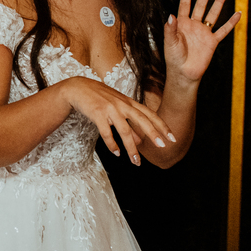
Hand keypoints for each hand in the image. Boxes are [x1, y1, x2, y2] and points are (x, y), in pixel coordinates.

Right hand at [59, 75, 173, 165]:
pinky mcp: (97, 114)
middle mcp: (121, 105)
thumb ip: (129, 122)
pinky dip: (112, 144)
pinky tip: (116, 152)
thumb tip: (140, 141)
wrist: (77, 88)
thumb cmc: (98, 98)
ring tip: (136, 161)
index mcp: (128, 102)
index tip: (172, 138)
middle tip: (162, 147)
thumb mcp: (116, 107)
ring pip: (124, 131)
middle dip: (153, 134)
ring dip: (131, 148)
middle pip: (141, 120)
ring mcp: (110, 109)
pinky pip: (106, 133)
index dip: (162, 126)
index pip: (150, 114)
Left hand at [164, 0, 239, 83]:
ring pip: (213, 13)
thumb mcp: (169, 42)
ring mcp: (204, 32)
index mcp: (181, 23)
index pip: (185, 3)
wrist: (183, 72)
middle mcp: (193, 25)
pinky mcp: (212, 42)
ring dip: (219, 2)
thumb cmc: (173, 57)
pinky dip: (231, 22)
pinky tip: (237, 13)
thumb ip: (170, 29)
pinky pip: (223, 30)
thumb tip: (171, 15)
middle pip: (201, 4)